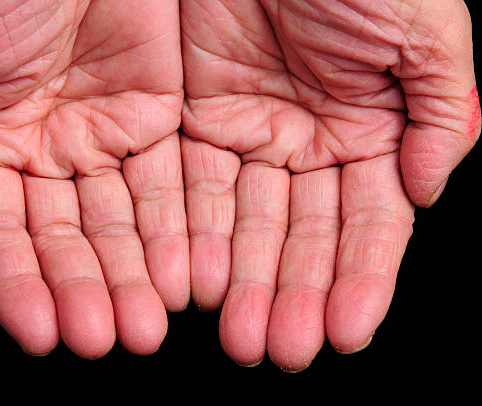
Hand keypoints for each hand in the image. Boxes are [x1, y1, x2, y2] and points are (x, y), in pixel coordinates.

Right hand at [0, 0, 187, 357]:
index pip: (3, 233)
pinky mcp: (157, 121)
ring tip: (144, 325)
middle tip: (106, 339)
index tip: (39, 332)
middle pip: (68, 240)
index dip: (18, 284)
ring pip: (121, 224)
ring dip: (132, 278)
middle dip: (85, 291)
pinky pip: (168, 186)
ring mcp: (104, 139)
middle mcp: (47, 152)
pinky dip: (174, 233)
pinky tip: (180, 276)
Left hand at [180, 0, 479, 369]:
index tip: (347, 330)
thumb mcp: (423, 28)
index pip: (367, 222)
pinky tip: (198, 281)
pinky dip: (197, 235)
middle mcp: (308, 142)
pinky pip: (196, 186)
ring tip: (240, 335)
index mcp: (369, 128)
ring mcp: (250, 133)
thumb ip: (437, 113)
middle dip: (294, 294)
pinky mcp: (195, 119)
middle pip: (302, 235)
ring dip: (244, 282)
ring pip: (247, 224)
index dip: (360, 277)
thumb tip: (426, 190)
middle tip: (281, 348)